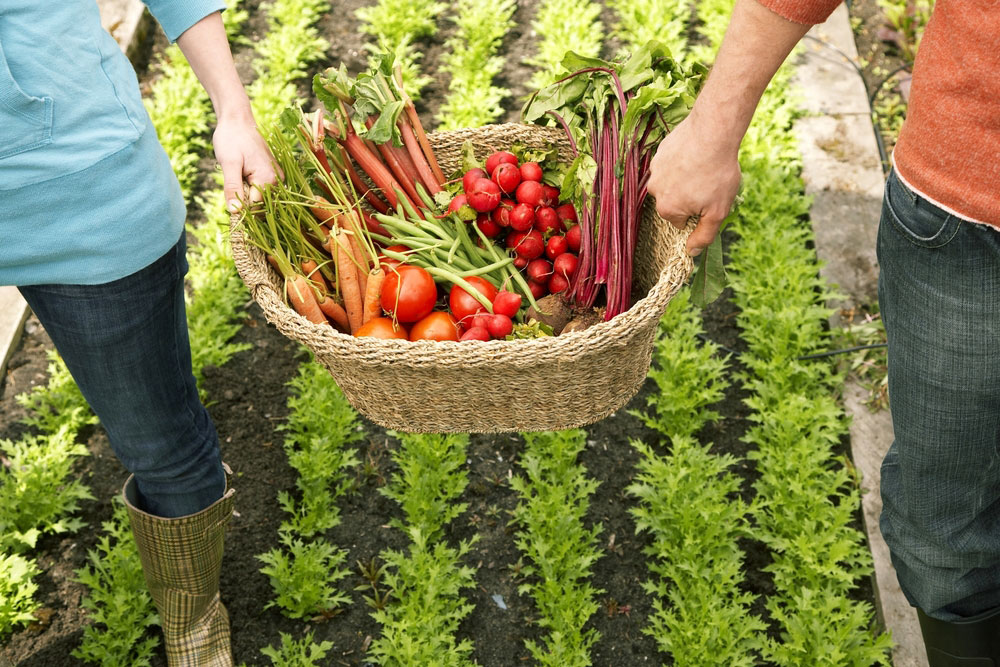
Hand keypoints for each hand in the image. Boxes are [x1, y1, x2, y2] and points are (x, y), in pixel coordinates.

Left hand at [213, 114, 278, 212]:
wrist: (237, 120)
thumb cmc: (232, 139)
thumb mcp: (229, 164)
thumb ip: (232, 188)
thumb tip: (234, 212)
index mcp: (268, 179)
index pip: (255, 207)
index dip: (240, 206)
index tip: (228, 197)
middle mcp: (277, 179)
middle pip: (259, 204)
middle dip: (244, 200)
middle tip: (232, 180)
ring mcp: (276, 176)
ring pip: (260, 197)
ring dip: (246, 193)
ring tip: (237, 175)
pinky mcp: (272, 173)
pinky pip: (261, 189)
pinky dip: (250, 187)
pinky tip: (242, 175)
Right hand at [647, 111, 741, 256]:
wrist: (712, 132)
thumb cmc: (717, 174)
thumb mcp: (717, 212)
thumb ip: (703, 236)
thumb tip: (691, 253)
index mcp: (667, 209)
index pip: (680, 221)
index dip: (698, 213)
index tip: (709, 200)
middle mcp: (655, 190)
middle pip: (674, 201)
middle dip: (689, 196)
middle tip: (709, 183)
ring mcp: (656, 169)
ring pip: (672, 181)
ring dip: (685, 178)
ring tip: (705, 167)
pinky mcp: (660, 151)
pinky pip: (671, 163)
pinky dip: (683, 161)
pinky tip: (698, 154)